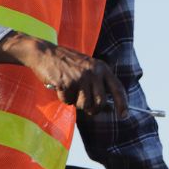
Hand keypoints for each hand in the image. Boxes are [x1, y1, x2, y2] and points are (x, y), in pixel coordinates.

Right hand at [0, 32, 126, 114]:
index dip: (122, 104)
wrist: (44, 53)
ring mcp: (80, 77)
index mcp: (102, 68)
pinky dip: (63, 97)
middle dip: (92, 109)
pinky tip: (60, 86)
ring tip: (70, 90)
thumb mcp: (88, 68)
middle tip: (86, 108)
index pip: (117, 88)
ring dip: (76, 102)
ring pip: (84, 104)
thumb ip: (98, 83)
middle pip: (100, 102)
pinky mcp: (67, 82)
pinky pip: (68, 101)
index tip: (124, 116)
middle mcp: (94, 72)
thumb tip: (106, 106)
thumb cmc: (67, 64)